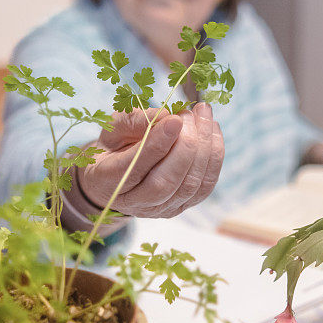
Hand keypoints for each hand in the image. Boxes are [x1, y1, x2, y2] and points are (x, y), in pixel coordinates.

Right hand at [79, 103, 224, 217]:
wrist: (120, 175)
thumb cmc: (114, 147)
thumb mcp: (112, 128)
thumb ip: (132, 121)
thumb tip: (164, 115)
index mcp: (108, 181)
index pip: (134, 168)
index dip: (156, 144)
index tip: (175, 119)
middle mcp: (136, 203)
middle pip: (165, 182)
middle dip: (185, 145)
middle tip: (189, 113)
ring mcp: (162, 209)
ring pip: (190, 185)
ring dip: (204, 146)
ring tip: (203, 114)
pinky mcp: (184, 205)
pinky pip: (206, 185)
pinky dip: (214, 156)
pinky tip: (212, 129)